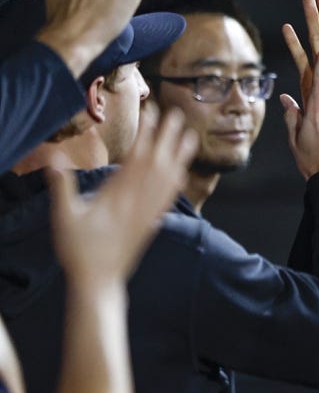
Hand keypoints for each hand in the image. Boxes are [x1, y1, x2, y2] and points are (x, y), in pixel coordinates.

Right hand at [47, 105, 196, 288]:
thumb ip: (62, 187)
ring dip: (180, 155)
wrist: (100, 282)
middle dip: (169, 135)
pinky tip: (182, 173)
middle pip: (160, 161)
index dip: (146, 131)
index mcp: (121, 194)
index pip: (138, 155)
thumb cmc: (79, 250)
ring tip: (191, 136)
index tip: (152, 110)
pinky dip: (177, 179)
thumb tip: (54, 159)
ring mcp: (149, 212)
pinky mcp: (152, 222)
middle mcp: (140, 200)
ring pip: (170, 177)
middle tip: (178, 113)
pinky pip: (170, 196)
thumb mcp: (65, 217)